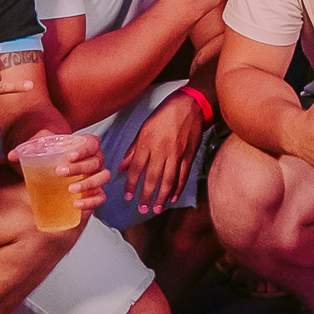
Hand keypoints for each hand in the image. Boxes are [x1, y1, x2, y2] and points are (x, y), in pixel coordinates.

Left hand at [8, 129, 109, 214]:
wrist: (55, 162)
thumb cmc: (51, 152)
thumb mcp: (41, 145)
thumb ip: (28, 147)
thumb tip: (12, 155)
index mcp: (86, 144)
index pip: (92, 143)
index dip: (84, 149)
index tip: (68, 156)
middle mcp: (95, 159)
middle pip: (95, 162)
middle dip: (79, 168)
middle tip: (60, 172)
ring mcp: (97, 176)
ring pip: (101, 178)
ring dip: (88, 184)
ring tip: (70, 189)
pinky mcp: (94, 191)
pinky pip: (99, 197)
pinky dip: (91, 201)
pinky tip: (76, 204)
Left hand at [119, 91, 205, 217]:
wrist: (191, 105)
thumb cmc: (165, 114)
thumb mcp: (144, 128)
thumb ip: (133, 149)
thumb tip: (122, 167)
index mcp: (147, 142)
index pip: (136, 168)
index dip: (131, 184)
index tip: (128, 196)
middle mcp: (161, 150)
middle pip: (152, 178)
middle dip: (146, 196)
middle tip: (142, 208)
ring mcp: (177, 153)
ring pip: (168, 180)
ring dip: (161, 197)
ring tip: (156, 209)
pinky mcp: (189, 155)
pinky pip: (183, 175)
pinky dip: (178, 188)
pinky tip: (172, 197)